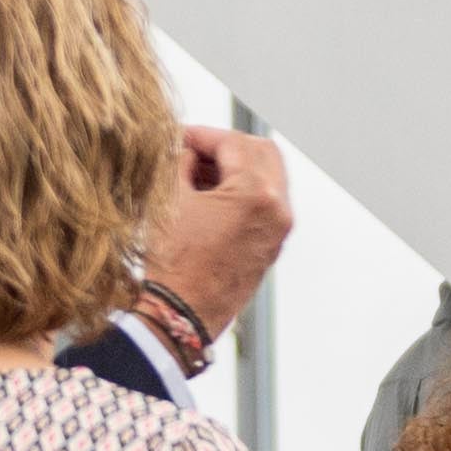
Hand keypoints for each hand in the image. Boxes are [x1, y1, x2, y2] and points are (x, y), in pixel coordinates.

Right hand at [139, 125, 294, 344]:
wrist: (182, 315)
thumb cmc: (174, 263)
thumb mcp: (171, 200)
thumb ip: (181, 161)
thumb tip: (187, 148)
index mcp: (256, 194)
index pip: (233, 143)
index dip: (202, 135)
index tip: (179, 138)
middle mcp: (278, 210)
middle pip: (262, 152)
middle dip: (227, 145)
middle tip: (195, 150)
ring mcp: (279, 230)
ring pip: (269, 176)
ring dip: (238, 166)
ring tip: (200, 174)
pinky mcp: (273, 246)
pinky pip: (267, 203)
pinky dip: (245, 191)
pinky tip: (212, 197)